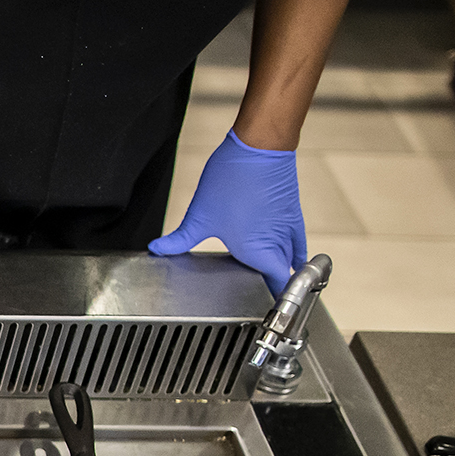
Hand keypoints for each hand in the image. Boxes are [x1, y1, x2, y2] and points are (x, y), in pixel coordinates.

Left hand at [149, 131, 305, 290]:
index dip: (273, 297)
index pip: (276, 282)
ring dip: (285, 269)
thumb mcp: (198, 216)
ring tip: (274, 280)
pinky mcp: (291, 211)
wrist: (259, 147)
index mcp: (256, 249)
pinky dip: (293, 251)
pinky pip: (297, 240)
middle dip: (275, 286)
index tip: (266, 308)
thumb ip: (179, 240)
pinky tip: (287, 254)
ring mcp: (287, 226)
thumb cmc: (232, 179)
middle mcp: (276, 241)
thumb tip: (158, 250)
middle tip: (264, 297)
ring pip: (292, 257)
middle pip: (283, 273)